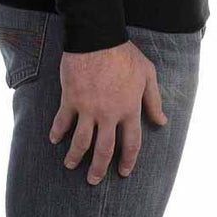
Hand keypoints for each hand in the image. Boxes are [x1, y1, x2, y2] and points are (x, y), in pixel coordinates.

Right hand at [49, 39, 166, 184]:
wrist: (99, 36)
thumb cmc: (125, 53)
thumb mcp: (147, 74)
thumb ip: (154, 100)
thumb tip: (162, 121)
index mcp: (129, 109)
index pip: (131, 144)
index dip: (128, 161)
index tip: (123, 172)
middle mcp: (109, 114)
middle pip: (103, 151)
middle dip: (98, 169)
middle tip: (93, 180)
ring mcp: (88, 108)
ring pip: (80, 142)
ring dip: (75, 157)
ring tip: (70, 165)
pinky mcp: (71, 99)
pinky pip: (62, 121)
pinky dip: (57, 132)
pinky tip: (54, 139)